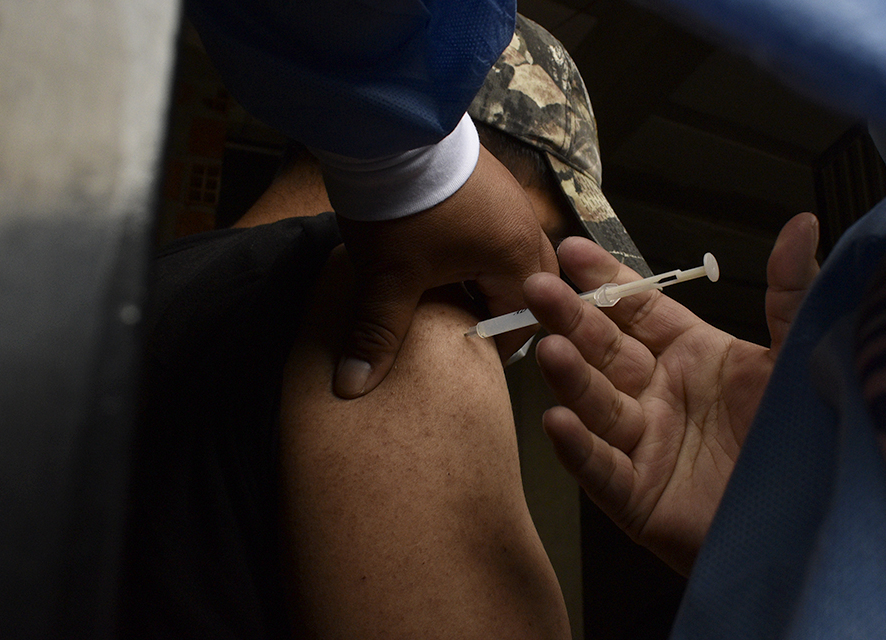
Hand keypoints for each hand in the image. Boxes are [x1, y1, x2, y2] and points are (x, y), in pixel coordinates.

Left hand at [331, 146, 557, 397]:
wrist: (383, 127)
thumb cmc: (399, 208)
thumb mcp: (387, 278)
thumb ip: (378, 336)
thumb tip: (354, 389)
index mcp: (515, 254)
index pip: (526, 318)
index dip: (496, 344)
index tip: (467, 359)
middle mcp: (524, 225)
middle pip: (531, 284)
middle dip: (501, 310)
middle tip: (465, 329)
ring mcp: (508, 197)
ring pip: (513, 253)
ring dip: (488, 278)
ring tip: (449, 296)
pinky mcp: (488, 179)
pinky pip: (497, 228)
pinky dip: (478, 250)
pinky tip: (442, 256)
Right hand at [524, 213, 818, 574]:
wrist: (822, 525)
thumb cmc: (809, 440)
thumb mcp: (801, 358)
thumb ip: (791, 294)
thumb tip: (801, 224)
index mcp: (694, 356)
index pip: (637, 308)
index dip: (605, 280)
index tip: (572, 251)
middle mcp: (661, 396)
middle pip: (604, 350)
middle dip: (570, 319)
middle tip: (539, 288)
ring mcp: (647, 447)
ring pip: (596, 406)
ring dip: (569, 377)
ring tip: (548, 348)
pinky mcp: (640, 499)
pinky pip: (602, 471)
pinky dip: (579, 448)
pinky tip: (559, 422)